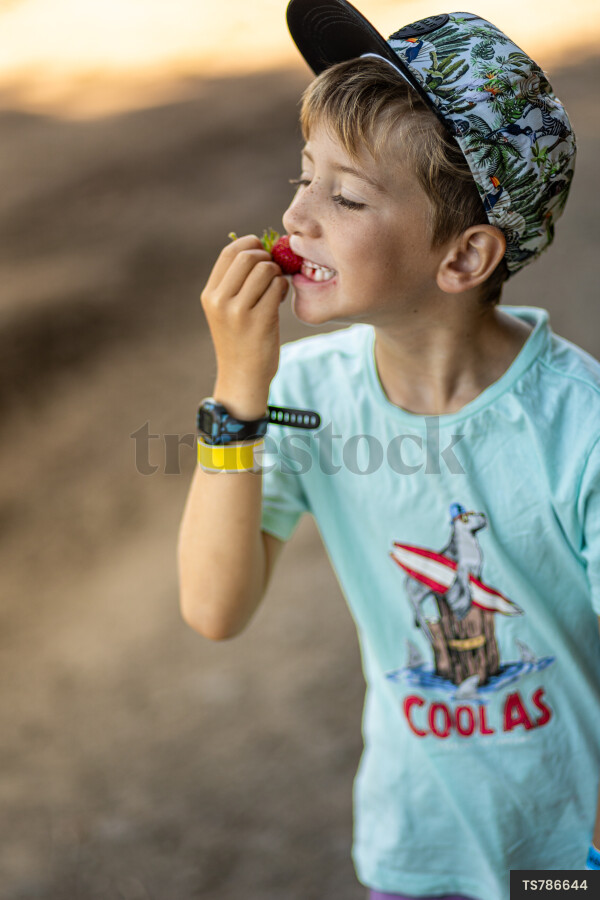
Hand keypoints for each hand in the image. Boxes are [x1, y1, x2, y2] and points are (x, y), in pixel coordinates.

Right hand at [200, 235, 287, 418]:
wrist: (242, 378)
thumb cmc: (240, 341)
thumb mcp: (225, 311)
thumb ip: (235, 283)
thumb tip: (261, 249)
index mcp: (210, 294)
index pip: (229, 252)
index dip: (250, 245)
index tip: (262, 254)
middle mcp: (220, 301)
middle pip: (248, 256)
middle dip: (267, 258)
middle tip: (273, 272)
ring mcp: (238, 312)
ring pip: (265, 269)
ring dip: (277, 274)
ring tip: (276, 288)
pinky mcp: (260, 321)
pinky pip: (277, 287)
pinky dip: (282, 289)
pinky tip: (279, 300)